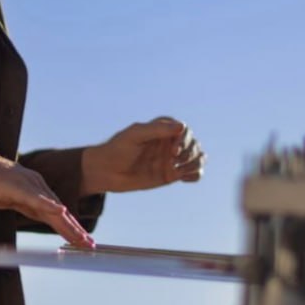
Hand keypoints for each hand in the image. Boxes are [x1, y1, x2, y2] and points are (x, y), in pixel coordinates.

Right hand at [0, 141, 94, 247]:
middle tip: (90, 246)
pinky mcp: (18, 186)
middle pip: (60, 212)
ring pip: (52, 207)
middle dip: (75, 231)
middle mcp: (37, 187)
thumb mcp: (12, 198)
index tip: (82, 242)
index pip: (57, 213)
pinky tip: (61, 212)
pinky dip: (49, 205)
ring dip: (68, 224)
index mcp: (36, 191)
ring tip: (81, 237)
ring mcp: (28, 185)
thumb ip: (27, 204)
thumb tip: (39, 214)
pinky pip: (36, 197)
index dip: (70, 228)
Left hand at [82, 117, 205, 194]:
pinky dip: (195, 174)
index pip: (184, 130)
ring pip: (198, 157)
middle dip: (189, 152)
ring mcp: (173, 159)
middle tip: (173, 160)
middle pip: (194, 144)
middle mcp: (170, 142)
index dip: (184, 140)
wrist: (106, 172)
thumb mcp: (135, 135)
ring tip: (181, 171)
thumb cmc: (118, 149)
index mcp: (163, 128)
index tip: (173, 152)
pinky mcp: (172, 174)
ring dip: (195, 163)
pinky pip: (193, 173)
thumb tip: (181, 127)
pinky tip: (184, 177)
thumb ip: (157, 130)